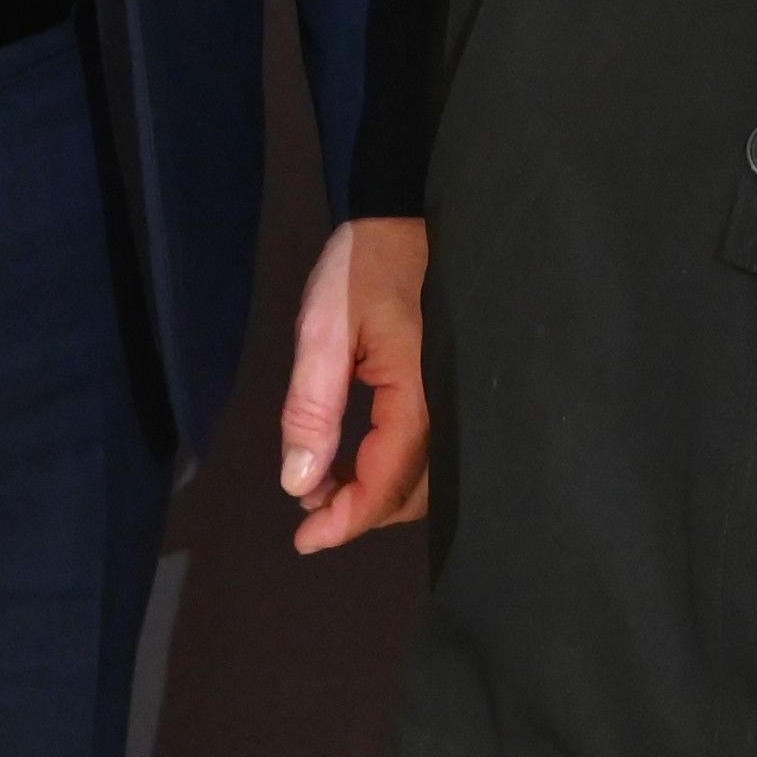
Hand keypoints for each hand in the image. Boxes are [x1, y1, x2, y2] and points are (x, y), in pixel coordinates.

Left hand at [277, 215, 432, 552]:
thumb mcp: (323, 331)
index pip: (386, 482)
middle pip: (412, 492)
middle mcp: (449, 407)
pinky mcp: (452, 388)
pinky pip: (430, 450)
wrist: (407, 215)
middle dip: (360, 512)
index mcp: (419, 395)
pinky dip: (394, 470)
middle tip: (309, 512)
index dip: (345, 520)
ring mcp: (456, 398)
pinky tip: (357, 463)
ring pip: (426, 477)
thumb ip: (313, 409)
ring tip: (324, 489)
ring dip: (377, 495)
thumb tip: (300, 485)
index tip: (304, 540)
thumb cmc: (362, 268)